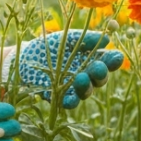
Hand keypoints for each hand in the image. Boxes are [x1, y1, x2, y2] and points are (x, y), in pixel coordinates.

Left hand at [4, 30, 123, 108]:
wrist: (25, 57)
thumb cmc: (50, 45)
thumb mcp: (67, 38)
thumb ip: (85, 38)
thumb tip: (107, 38)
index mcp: (91, 59)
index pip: (108, 61)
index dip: (113, 61)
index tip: (116, 57)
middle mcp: (86, 74)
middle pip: (100, 78)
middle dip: (101, 74)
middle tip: (97, 68)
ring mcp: (74, 88)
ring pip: (87, 91)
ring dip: (87, 86)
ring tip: (80, 78)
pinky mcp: (60, 98)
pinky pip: (70, 102)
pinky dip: (72, 101)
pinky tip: (72, 97)